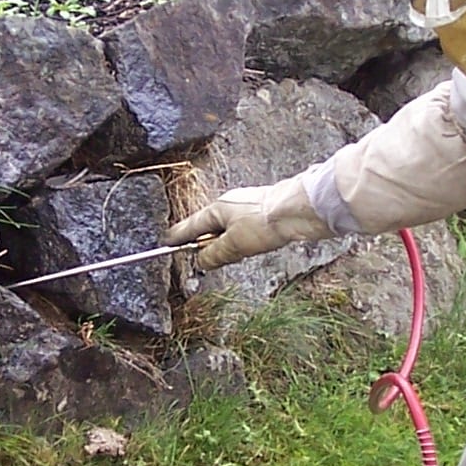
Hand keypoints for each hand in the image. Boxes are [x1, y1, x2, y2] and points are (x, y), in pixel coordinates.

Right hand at [163, 176, 331, 270]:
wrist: (298, 210)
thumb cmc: (265, 221)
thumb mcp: (234, 244)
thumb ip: (214, 254)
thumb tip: (200, 261)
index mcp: (216, 209)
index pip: (190, 226)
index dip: (178, 237)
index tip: (168, 243)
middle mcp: (229, 205)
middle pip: (209, 226)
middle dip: (205, 242)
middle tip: (201, 259)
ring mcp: (246, 207)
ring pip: (228, 228)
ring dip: (225, 242)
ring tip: (230, 255)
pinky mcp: (262, 212)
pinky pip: (243, 228)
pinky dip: (240, 239)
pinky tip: (249, 246)